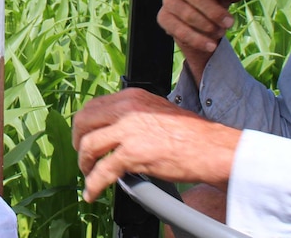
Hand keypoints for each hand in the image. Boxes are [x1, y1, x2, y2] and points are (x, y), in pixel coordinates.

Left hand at [72, 88, 240, 202]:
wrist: (212, 148)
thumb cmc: (191, 134)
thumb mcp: (157, 111)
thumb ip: (134, 115)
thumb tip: (116, 128)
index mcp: (132, 97)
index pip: (95, 106)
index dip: (84, 124)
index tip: (83, 135)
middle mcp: (127, 109)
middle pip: (84, 121)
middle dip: (78, 140)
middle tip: (82, 155)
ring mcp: (129, 130)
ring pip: (89, 145)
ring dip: (84, 163)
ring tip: (88, 175)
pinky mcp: (133, 153)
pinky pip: (102, 171)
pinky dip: (93, 184)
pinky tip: (92, 192)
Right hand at [157, 0, 252, 84]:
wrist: (200, 28)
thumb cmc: (213, 6)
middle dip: (213, 10)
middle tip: (230, 23)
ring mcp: (167, 2)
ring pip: (185, 13)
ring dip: (206, 25)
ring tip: (221, 33)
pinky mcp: (163, 18)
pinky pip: (178, 29)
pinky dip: (196, 39)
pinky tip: (211, 46)